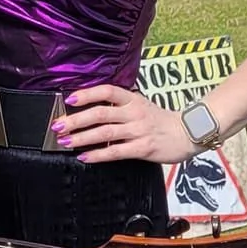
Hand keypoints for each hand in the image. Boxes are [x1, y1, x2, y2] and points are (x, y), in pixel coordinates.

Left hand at [56, 85, 196, 164]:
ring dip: (81, 137)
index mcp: (133, 99)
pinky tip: (85, 156)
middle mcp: (134, 113)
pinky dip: (98, 155)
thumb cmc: (160, 120)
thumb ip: (120, 106)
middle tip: (57, 125)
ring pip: (105, 133)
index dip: (87, 94)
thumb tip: (91, 109)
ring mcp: (138, 130)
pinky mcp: (143, 148)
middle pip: (100, 113)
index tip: (70, 99)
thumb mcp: (141, 105)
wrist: (189, 133)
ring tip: (65, 141)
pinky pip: (116, 152)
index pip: (107, 92)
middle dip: (75, 120)